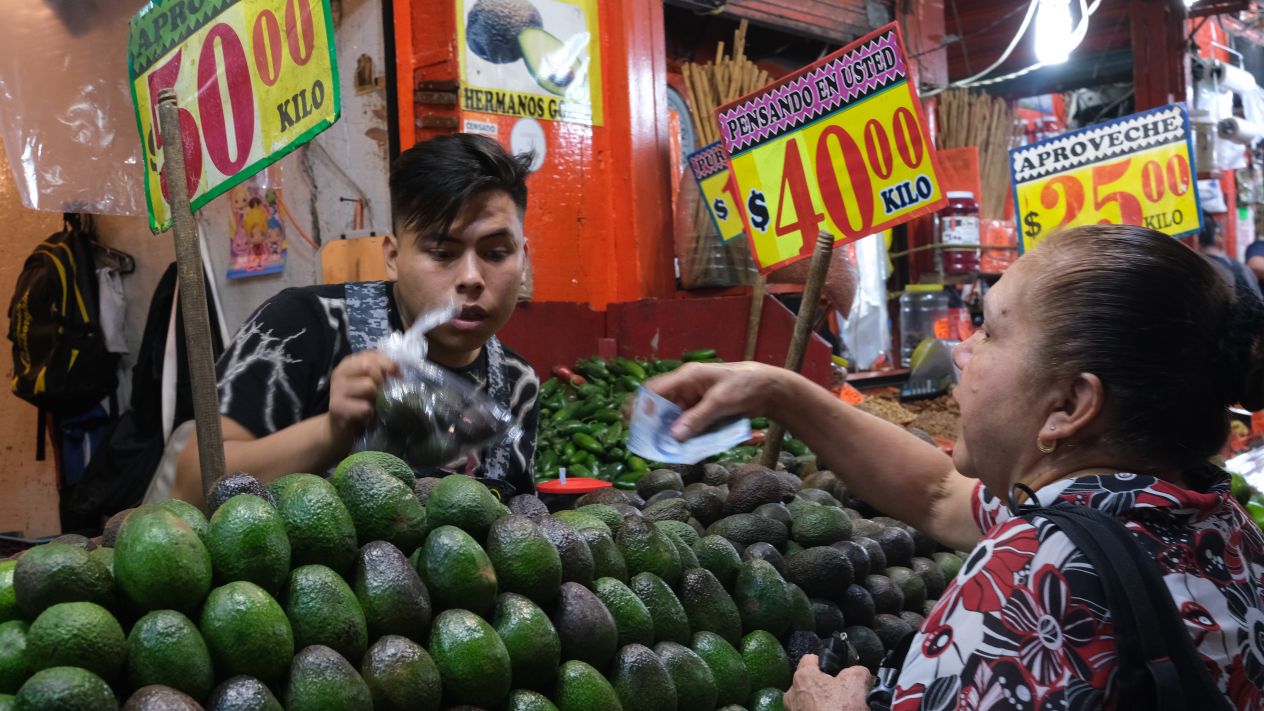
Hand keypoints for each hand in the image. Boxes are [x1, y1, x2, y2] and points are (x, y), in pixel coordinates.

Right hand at [328, 350, 397, 447]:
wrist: (340, 428)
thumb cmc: (360, 402)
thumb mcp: (371, 383)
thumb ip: (381, 371)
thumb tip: (400, 370)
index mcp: (349, 363)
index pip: (373, 355)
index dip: (390, 364)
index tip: (398, 376)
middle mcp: (340, 372)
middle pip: (370, 366)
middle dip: (382, 379)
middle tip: (383, 392)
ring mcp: (336, 389)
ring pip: (368, 385)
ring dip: (377, 397)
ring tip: (374, 404)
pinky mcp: (337, 407)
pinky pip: (364, 407)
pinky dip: (371, 413)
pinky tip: (368, 416)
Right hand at [643, 362, 786, 439]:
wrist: (770, 388)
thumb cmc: (744, 385)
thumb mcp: (720, 401)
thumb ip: (697, 419)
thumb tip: (675, 436)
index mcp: (687, 377)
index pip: (655, 390)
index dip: (641, 406)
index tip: (633, 425)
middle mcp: (687, 388)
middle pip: (662, 406)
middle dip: (654, 424)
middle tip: (647, 443)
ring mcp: (696, 401)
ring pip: (675, 418)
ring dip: (671, 433)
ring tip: (664, 450)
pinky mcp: (705, 412)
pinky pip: (689, 424)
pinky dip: (686, 435)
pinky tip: (684, 448)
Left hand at [784, 654, 872, 710]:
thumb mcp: (856, 682)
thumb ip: (857, 671)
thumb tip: (859, 673)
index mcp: (803, 677)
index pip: (811, 659)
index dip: (827, 663)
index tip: (838, 671)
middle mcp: (794, 694)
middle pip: (811, 683)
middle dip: (827, 687)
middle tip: (844, 694)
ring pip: (812, 702)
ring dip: (825, 704)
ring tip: (842, 709)